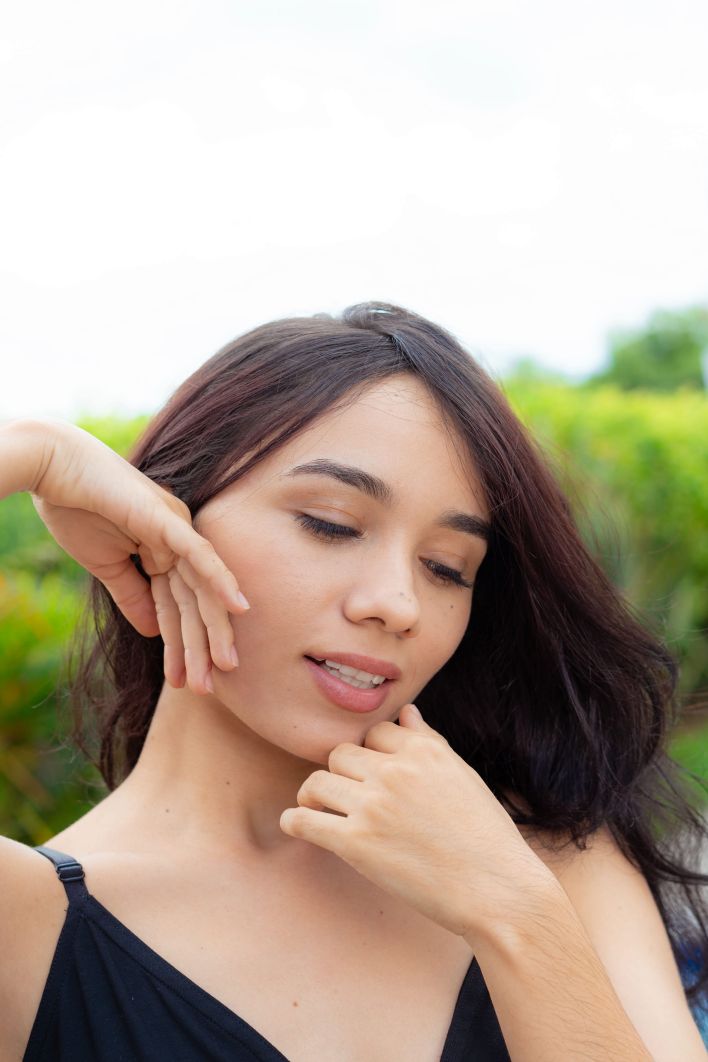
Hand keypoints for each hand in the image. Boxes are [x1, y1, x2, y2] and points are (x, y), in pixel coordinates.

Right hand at [27, 419, 248, 693]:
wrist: (51, 467)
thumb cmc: (74, 508)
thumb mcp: (105, 565)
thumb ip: (133, 595)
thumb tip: (151, 631)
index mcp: (164, 550)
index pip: (177, 606)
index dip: (180, 646)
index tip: (185, 684)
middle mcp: (179, 539)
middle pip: (195, 601)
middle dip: (202, 646)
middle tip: (211, 689)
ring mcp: (175, 527)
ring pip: (200, 586)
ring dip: (212, 627)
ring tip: (225, 667)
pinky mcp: (165, 519)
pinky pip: (199, 553)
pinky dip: (219, 579)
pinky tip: (239, 607)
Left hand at [280, 704, 553, 941]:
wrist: (497, 891)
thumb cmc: (486, 837)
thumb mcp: (462, 777)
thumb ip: (429, 741)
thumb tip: (406, 712)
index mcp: (423, 751)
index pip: (375, 731)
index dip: (370, 751)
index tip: (369, 773)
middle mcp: (395, 771)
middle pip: (341, 754)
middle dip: (341, 773)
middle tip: (344, 795)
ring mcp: (373, 806)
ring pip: (318, 782)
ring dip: (313, 795)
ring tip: (315, 807)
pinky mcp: (356, 843)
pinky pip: (306, 821)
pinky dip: (295, 820)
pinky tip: (295, 823)